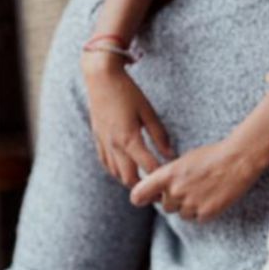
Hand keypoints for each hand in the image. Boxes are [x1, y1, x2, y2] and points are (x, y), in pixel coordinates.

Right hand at [82, 54, 172, 187]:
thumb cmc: (127, 91)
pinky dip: (116, 170)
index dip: (160, 178)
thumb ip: (159, 135)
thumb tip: (171, 154)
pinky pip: (106, 163)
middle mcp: (114, 145)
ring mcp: (103, 143)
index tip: (171, 183)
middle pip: (129, 178)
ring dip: (130, 180)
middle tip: (158, 191)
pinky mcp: (97, 139)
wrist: (100, 78)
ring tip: (145, 182)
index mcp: (129, 139)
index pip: (148, 167)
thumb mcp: (148, 111)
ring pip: (116, 173)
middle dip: (144, 187)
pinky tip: (125, 169)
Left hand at [130, 88, 268, 219]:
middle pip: (165, 206)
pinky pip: (197, 218)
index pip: (139, 195)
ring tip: (204, 190)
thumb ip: (167, 176)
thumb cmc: (212, 156)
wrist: (238, 160)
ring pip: (182, 214)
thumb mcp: (184, 160)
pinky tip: (213, 197)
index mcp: (168, 174)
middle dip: (174, 200)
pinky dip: (203, 211)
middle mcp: (176, 191)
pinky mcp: (206, 213)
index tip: (145, 198)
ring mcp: (191, 203)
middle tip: (191, 187)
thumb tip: (155, 191)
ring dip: (189, 207)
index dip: (141, 198)